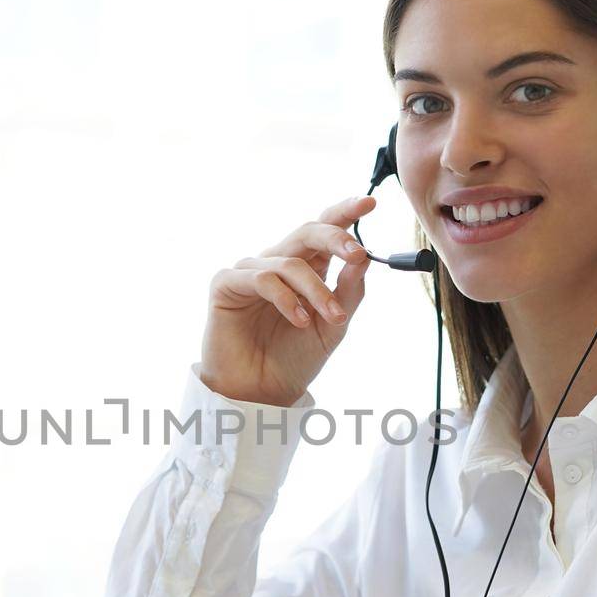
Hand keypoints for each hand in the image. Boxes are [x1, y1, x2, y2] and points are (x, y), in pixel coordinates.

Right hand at [198, 196, 373, 406]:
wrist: (261, 392)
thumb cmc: (294, 359)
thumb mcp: (333, 326)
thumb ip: (348, 293)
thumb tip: (364, 257)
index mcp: (306, 268)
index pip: (324, 230)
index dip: (344, 213)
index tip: (369, 203)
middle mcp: (278, 264)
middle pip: (307, 232)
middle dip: (336, 238)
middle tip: (357, 254)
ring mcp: (251, 272)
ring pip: (290, 263)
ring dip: (317, 290)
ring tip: (331, 318)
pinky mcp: (226, 284)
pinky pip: (262, 278)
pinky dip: (287, 299)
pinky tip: (300, 320)